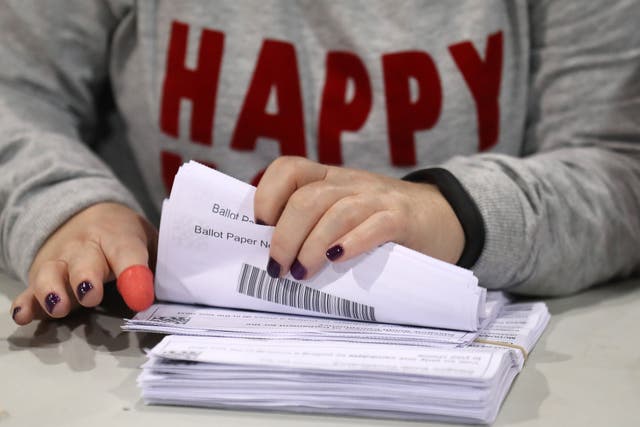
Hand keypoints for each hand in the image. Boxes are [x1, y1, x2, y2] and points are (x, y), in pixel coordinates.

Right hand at [10, 202, 157, 324]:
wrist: (85, 214)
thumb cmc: (123, 235)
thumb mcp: (147, 240)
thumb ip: (159, 264)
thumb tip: (176, 292)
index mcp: (118, 235)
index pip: (127, 252)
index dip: (134, 275)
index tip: (141, 298)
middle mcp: (85, 246)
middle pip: (84, 262)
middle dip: (86, 279)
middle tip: (91, 297)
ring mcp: (60, 260)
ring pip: (52, 274)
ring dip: (53, 291)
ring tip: (59, 308)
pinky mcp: (41, 275)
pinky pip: (30, 289)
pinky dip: (27, 302)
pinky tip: (24, 315)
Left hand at [253, 156, 464, 279]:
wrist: (440, 216)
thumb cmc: (378, 222)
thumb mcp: (343, 212)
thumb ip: (313, 223)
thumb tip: (270, 256)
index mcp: (328, 179)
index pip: (290, 169)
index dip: (267, 193)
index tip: (259, 225)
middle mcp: (349, 183)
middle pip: (307, 199)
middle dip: (285, 236)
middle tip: (278, 268)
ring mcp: (377, 198)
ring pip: (336, 212)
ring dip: (312, 245)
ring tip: (301, 273)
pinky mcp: (401, 219)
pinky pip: (375, 225)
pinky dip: (353, 242)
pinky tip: (338, 259)